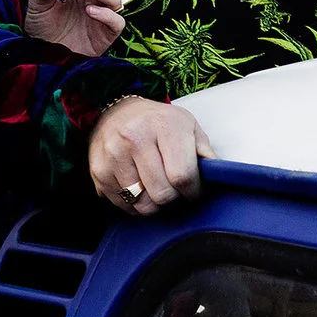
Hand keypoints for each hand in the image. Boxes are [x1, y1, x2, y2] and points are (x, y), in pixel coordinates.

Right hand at [89, 96, 211, 215]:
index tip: (194, 191)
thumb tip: (218, 177)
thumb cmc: (158, 122)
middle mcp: (134, 138)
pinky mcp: (99, 171)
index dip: (193, 191)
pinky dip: (135, 204)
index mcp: (163, 125)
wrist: (116, 112)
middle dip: (174, 199)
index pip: (183, 176)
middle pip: (162, 194)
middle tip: (176, 190)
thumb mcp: (188, 126)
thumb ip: (204, 152)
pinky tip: (140, 187)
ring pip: (142, 204)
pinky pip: (124, 205)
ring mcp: (113, 155)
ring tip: (158, 188)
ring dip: (155, 204)